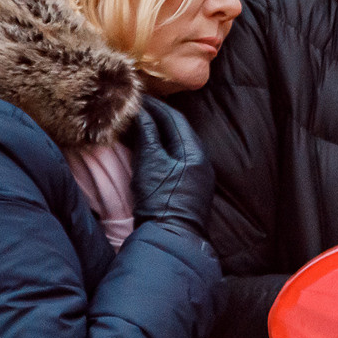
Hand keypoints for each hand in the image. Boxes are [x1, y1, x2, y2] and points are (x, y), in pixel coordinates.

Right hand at [129, 101, 214, 239]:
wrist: (170, 238)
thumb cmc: (160, 199)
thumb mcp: (150, 163)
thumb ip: (147, 134)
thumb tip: (142, 111)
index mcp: (195, 151)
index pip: (175, 119)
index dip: (155, 107)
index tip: (138, 98)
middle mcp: (202, 160)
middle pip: (178, 131)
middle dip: (157, 118)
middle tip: (136, 109)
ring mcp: (198, 176)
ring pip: (176, 145)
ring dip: (158, 134)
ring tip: (137, 126)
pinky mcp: (190, 188)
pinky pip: (176, 159)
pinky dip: (161, 150)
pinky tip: (147, 150)